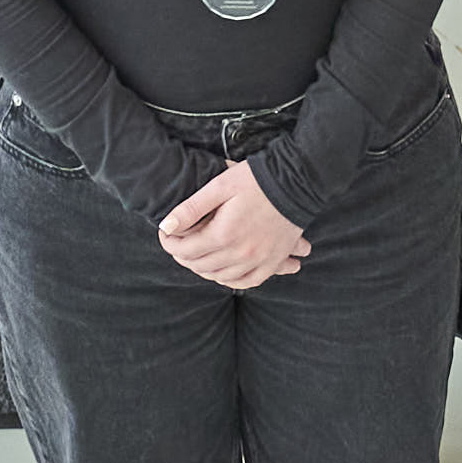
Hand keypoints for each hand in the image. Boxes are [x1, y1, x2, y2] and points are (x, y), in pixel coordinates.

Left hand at [158, 157, 311, 286]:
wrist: (297, 182)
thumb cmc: (256, 180)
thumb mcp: (220, 186)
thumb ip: (191, 208)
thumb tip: (167, 226)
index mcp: (223, 234)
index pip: (184, 250)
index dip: (169, 243)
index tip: (164, 234)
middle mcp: (240, 253)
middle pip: (200, 265)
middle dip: (182, 256)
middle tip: (177, 243)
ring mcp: (258, 260)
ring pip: (220, 277)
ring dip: (203, 269)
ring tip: (196, 256)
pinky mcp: (272, 262)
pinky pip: (247, 282)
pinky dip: (231, 280)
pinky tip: (223, 273)